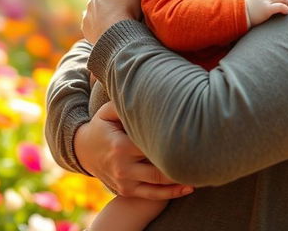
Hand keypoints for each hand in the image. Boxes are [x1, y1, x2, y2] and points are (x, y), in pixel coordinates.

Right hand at [74, 101, 193, 199]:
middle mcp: (123, 167)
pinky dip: (172, 193)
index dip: (170, 138)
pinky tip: (189, 187)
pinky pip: (153, 196)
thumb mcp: (107, 112)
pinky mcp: (128, 191)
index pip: (150, 143)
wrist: (84, 152)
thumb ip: (124, 103)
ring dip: (180, 179)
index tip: (190, 130)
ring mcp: (125, 182)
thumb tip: (145, 91)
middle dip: (179, 161)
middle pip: (158, 166)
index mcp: (120, 145)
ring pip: (158, 184)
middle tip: (203, 152)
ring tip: (201, 170)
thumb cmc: (102, 126)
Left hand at [82, 0, 141, 43]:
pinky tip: (108, 26)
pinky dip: (98, 22)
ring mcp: (89, 10)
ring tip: (117, 16)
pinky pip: (92, 21)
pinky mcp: (86, 25)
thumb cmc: (127, 4)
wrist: (115, 30)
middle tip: (124, 0)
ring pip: (97, 5)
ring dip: (105, 7)